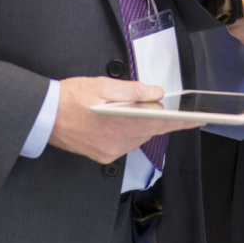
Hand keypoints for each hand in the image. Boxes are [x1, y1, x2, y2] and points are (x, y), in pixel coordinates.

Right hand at [48, 77, 203, 163]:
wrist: (44, 117)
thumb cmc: (70, 98)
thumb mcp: (103, 85)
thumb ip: (133, 90)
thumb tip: (155, 93)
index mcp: (121, 123)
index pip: (161, 123)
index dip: (182, 122)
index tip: (199, 120)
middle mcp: (118, 142)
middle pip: (150, 130)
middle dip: (152, 116)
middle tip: (146, 102)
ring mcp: (111, 151)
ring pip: (138, 137)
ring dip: (138, 124)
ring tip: (123, 110)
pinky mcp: (104, 156)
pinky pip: (126, 144)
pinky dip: (127, 132)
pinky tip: (115, 121)